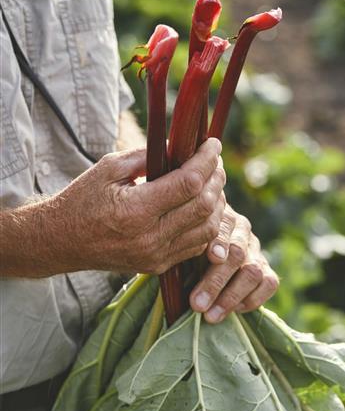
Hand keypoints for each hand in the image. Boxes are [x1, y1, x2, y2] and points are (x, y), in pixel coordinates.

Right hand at [0, 138, 225, 277]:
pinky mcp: (158, 266)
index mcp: (135, 210)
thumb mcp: (108, 168)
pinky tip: (203, 206)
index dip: (206, 161)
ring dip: (217, 204)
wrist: (60, 241)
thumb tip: (181, 145)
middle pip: (204, 206)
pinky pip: (197, 246)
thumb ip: (146, 156)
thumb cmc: (83, 199)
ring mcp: (156, 256)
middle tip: (216, 163)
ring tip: (213, 183)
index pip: (188, 183)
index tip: (214, 144)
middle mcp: (149, 238)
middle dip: (217, 180)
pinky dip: (207, 224)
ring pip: (207, 229)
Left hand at [189, 205, 278, 323]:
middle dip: (216, 282)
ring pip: (254, 272)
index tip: (211, 257)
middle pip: (238, 253)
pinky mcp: (266, 271)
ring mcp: (256, 252)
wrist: (202, 254)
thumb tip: (168, 256)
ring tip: (211, 316)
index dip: (220, 242)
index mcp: (220, 217)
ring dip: (231, 297)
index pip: (225, 227)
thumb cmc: (183, 247)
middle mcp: (242, 231)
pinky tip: (233, 310)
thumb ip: (179, 246)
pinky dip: (253, 299)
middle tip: (197, 305)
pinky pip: (269, 283)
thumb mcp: (178, 242)